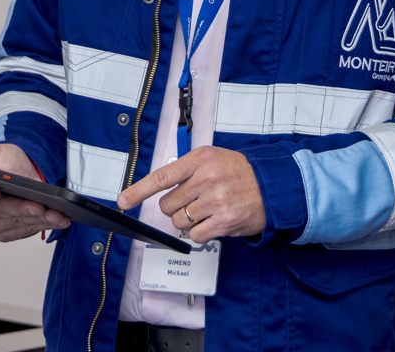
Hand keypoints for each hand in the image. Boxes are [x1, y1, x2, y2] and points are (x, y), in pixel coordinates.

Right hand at [0, 144, 70, 241]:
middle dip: (21, 208)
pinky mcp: (4, 234)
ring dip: (38, 219)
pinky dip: (43, 225)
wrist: (19, 172)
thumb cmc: (2, 162)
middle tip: (39, 205)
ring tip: (55, 213)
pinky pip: (25, 230)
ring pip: (15, 222)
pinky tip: (57, 219)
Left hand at [117, 146, 264, 242]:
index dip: (138, 191)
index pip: (161, 177)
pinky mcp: (224, 222)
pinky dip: (200, 232)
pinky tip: (213, 221)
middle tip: (192, 202)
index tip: (123, 201)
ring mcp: (215, 201)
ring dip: (188, 221)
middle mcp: (206, 179)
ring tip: (206, 210)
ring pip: (179, 222)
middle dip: (174, 207)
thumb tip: (160, 189)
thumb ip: (186, 170)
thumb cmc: (238, 172)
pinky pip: (195, 235)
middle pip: (167, 205)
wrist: (271, 186)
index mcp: (200, 160)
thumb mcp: (212, 158)